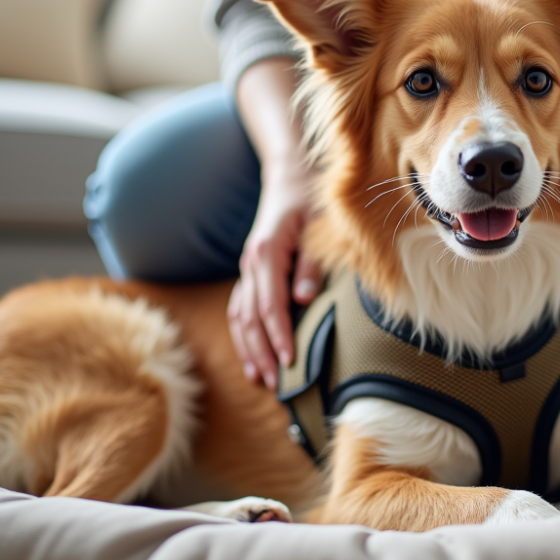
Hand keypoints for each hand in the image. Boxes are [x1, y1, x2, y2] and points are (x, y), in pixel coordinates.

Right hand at [227, 163, 322, 388]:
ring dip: (249, 349)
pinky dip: (244, 335)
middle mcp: (251, 263)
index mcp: (267, 253)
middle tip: (275, 384)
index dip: (280, 335)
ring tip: (260, 379)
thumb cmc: (311, 199)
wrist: (290, 175)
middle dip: (261, 352)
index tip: (291, 361)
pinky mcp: (250, 272)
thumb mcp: (320, 227)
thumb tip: (303, 300)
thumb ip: (311, 264)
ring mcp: (247, 268)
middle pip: (250, 317)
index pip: (270, 305)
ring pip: (240, 316)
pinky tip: (252, 357)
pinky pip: (240, 308)